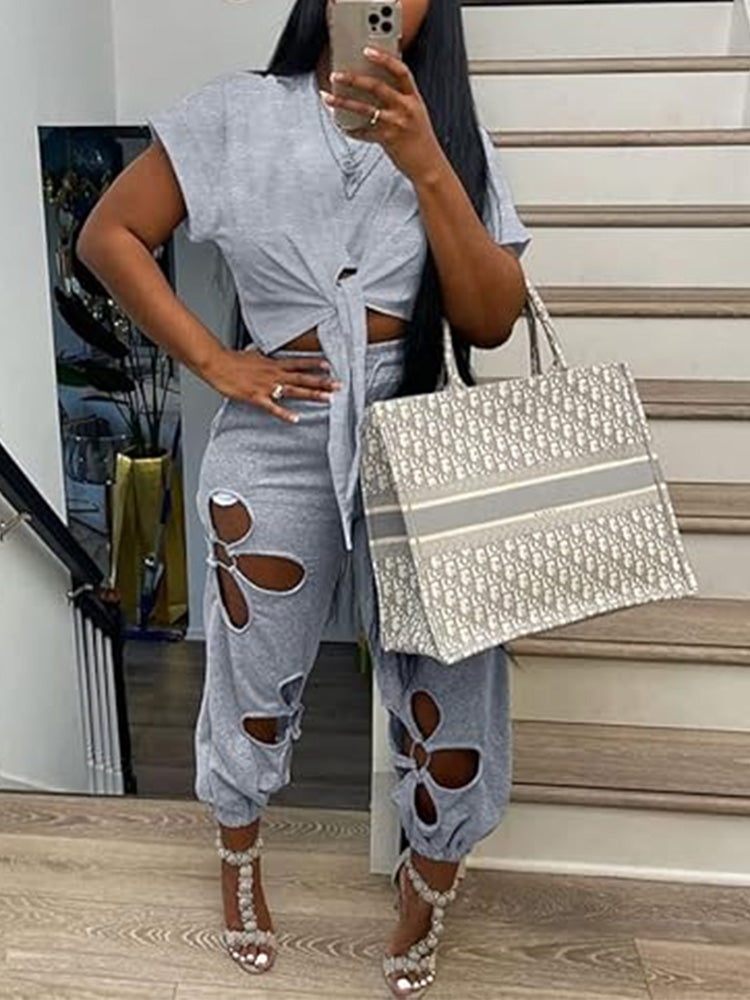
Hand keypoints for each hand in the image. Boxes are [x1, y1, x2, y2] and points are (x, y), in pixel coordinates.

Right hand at [205, 347, 342, 424]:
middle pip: (302, 378)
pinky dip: (285, 413)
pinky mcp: (256, 397)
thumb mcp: (253, 355)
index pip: (298, 363)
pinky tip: (296, 419)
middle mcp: (274, 374)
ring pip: (293, 391)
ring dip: (311, 395)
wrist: (216, 363)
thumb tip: (268, 355)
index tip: (330, 365)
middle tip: (338, 385)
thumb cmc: (232, 360)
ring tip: (327, 399)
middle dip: (322, 382)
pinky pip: (273, 407)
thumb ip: (264, 358)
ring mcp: (266, 386)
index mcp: (273, 364)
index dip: (314, 364)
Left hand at [322, 46, 444, 182]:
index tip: (367, 50)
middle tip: (336, 75)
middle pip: (376, 86)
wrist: (429, 166)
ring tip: (327, 98)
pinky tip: (342, 126)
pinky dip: (351, 129)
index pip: (400, 70)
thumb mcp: (416, 114)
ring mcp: (396, 124)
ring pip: (364, 108)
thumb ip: (400, 100)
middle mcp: (406, 108)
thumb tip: (373, 87)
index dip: (384, 58)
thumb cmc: (420, 139)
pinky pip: (363, 132)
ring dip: (342, 102)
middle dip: (353, 78)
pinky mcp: (387, 140)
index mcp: (414, 98)